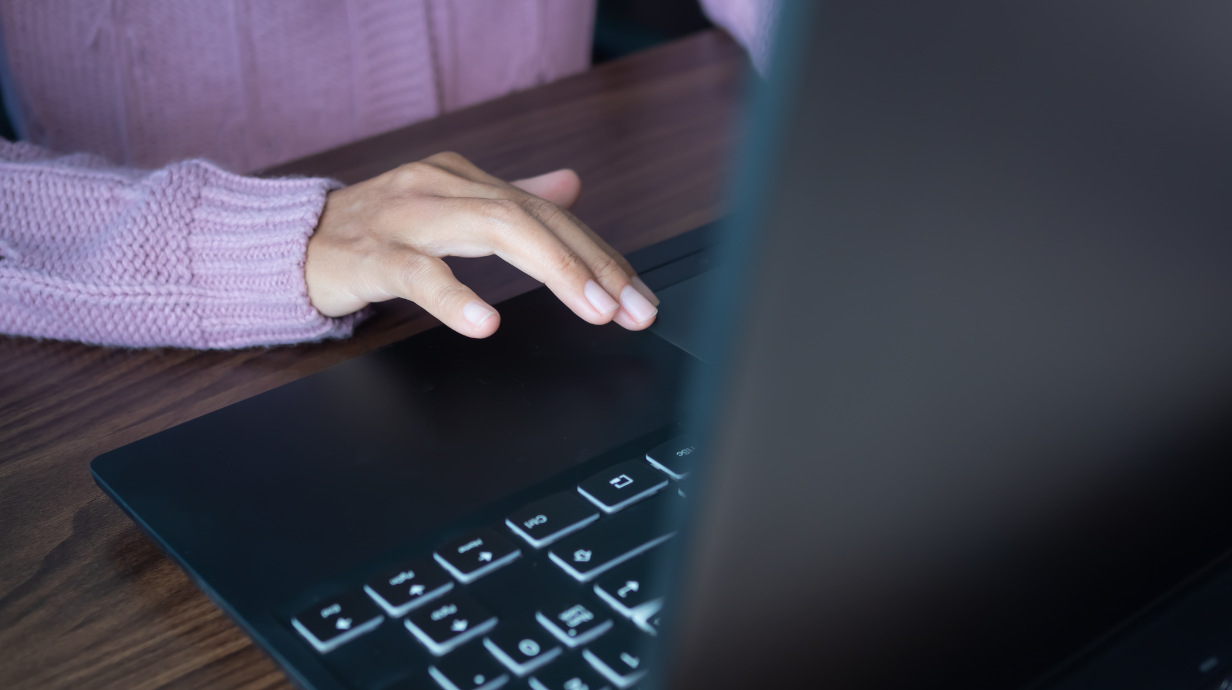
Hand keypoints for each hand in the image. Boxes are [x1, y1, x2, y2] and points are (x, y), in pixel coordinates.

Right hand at [304, 152, 659, 337]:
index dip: (599, 254)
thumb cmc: (376, 231)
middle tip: (632, 309)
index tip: (638, 294)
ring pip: (491, 230)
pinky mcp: (371, 254)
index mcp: (467, 180)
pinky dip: (455, 297)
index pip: (550, 214)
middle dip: (592, 265)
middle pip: (533, 218)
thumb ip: (511, 201)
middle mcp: (444, 187)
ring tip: (593, 308)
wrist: (292, 243)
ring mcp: (407, 217)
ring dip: (551, 270)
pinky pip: (418, 274)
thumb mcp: (451, 209)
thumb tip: (572, 186)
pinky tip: (485, 323)